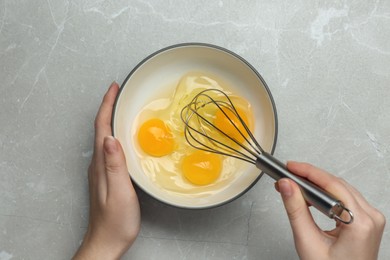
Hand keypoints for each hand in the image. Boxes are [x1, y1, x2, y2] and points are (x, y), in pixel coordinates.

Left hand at [74, 82, 140, 259]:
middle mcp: (99, 164)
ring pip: (106, 137)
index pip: (102, 128)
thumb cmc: (116, 221)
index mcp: (102, 163)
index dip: (107, 106)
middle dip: (109, 107)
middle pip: (102, 128)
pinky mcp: (108, 176)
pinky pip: (111, 148)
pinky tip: (125, 136)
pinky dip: (117, 134)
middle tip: (120, 92)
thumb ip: (115, 165)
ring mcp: (103, 170)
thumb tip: (110, 138)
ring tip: (123, 107)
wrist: (107, 241)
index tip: (114, 88)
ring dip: (112, 119)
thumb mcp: (119, 192)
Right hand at [276, 161, 384, 259]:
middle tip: (288, 176)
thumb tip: (287, 185)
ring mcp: (371, 219)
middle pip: (337, 184)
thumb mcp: (307, 241)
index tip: (290, 167)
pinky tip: (311, 196)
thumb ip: (295, 210)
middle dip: (310, 178)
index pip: (332, 185)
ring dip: (317, 185)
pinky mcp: (366, 222)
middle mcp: (370, 218)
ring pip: (341, 189)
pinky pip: (345, 198)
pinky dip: (326, 195)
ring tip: (296, 186)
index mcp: (360, 223)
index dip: (308, 172)